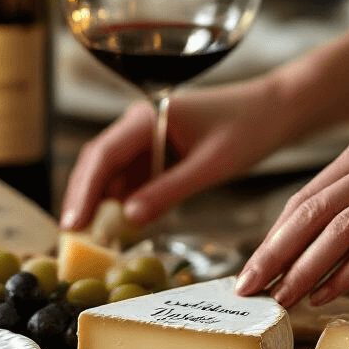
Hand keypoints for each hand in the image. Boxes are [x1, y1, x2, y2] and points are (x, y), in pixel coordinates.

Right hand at [60, 78, 286, 230]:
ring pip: (111, 172)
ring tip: (90, 238)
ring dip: (100, 202)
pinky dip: (123, 202)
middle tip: (72, 236)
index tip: (74, 223)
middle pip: (98, 163)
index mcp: (148, 116)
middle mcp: (140, 123)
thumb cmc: (248, 129)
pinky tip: (119, 227)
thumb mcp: (210, 165)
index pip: (104, 155)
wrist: (276, 110)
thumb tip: (129, 219)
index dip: (84, 191)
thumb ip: (169, 190)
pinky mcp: (157, 152)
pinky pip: (132, 178)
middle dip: (83, 199)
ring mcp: (146, 137)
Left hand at [235, 94, 348, 306]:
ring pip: (337, 228)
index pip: (306, 196)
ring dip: (301, 268)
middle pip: (309, 211)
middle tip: (246, 288)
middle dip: (272, 253)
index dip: (275, 235)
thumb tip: (338, 239)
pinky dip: (348, 270)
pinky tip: (327, 293)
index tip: (255, 266)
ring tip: (278, 298)